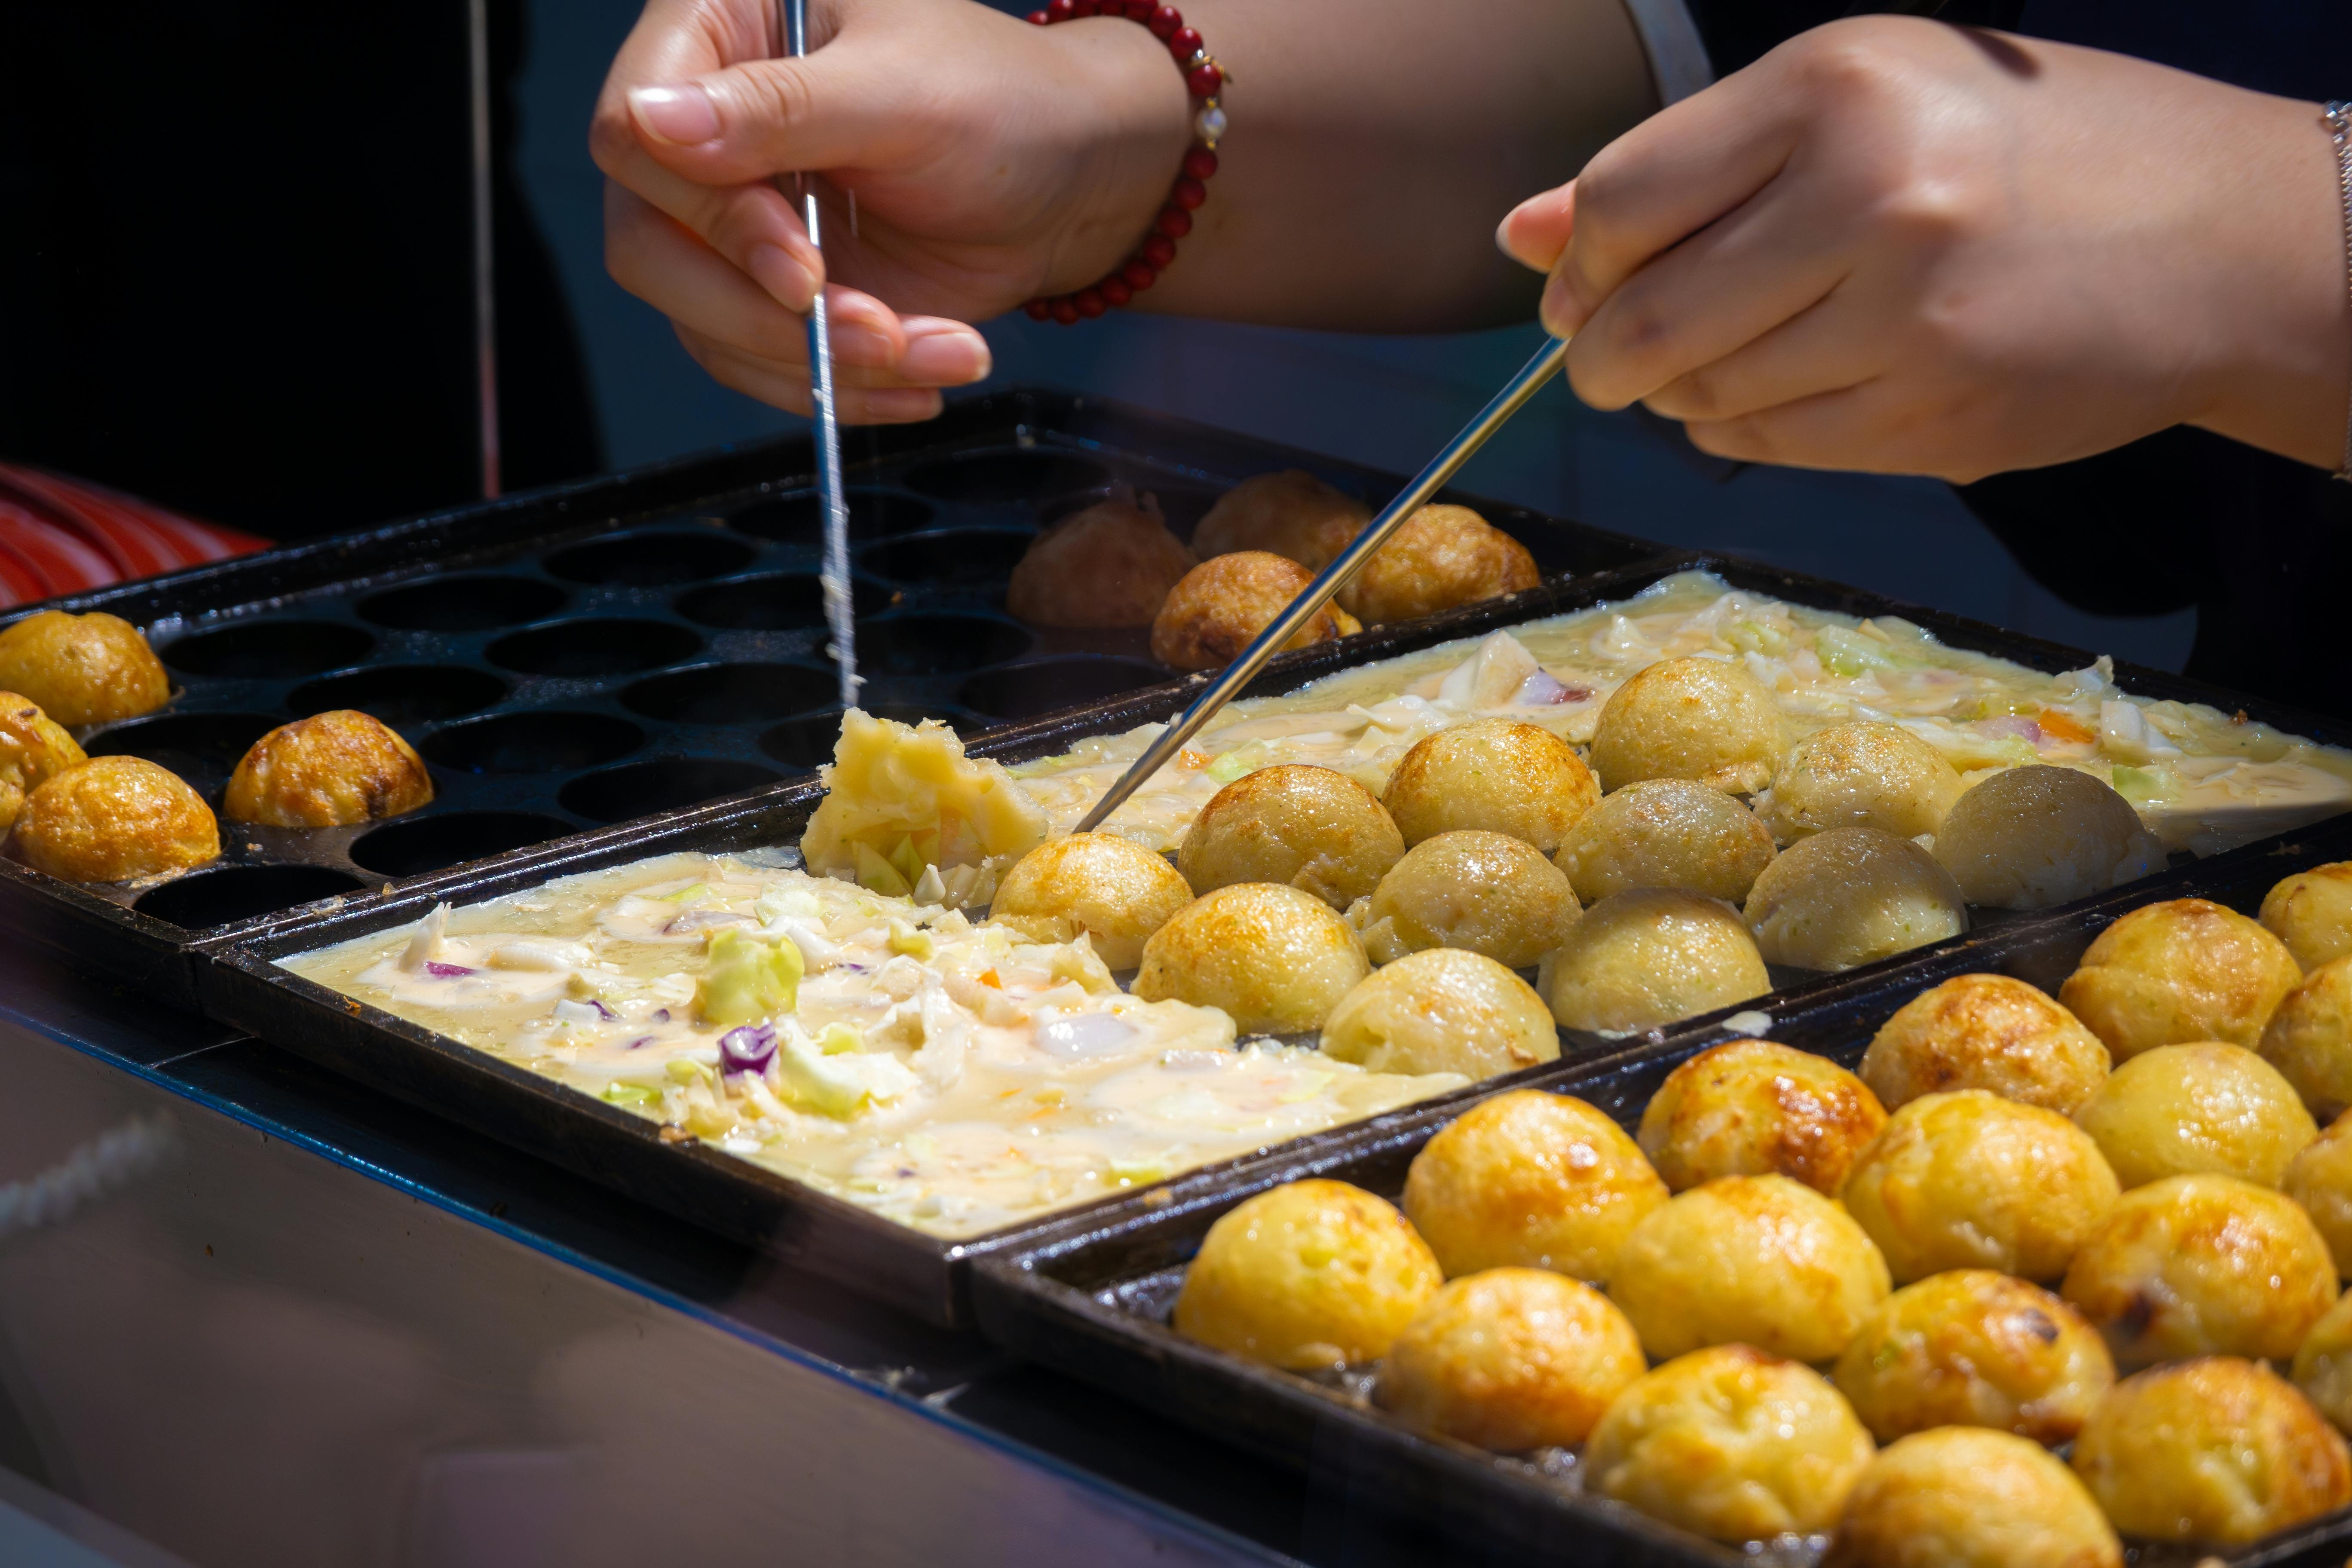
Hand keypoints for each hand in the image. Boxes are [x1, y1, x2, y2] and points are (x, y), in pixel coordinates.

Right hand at [592, 0, 1189, 421]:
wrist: (1075, 179)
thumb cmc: (1002, 102)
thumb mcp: (902, 93)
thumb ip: (779, 108)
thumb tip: (651, 121)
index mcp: (717, 30)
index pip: (633, 130)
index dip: (707, 215)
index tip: (801, 264)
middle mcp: (703, 128)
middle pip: (649, 246)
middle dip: (762, 314)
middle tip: (873, 329)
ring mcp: (733, 219)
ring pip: (705, 324)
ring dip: (821, 363)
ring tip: (931, 352)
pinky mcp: (772, 293)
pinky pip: (761, 364)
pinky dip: (844, 386)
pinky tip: (924, 377)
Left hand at [1498, 18, 2351, 479]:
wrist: (2215, 238)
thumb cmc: (2011, 152)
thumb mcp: (1854, 104)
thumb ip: (1679, 169)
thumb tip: (1520, 235)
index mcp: (1836, 92)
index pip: (1622, 201)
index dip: (1576, 261)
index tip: (1577, 284)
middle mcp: (1870, 201)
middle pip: (1639, 319)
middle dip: (1599, 352)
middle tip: (1610, 352)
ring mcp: (1906, 323)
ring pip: (1698, 396)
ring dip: (1678, 390)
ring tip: (1737, 349)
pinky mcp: (1933, 422)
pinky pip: (1767, 446)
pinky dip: (1739, 428)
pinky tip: (1785, 387)